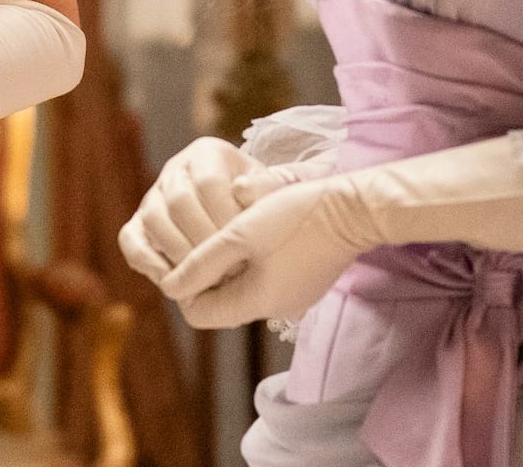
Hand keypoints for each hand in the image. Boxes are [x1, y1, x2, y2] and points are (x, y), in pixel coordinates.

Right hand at [121, 138, 266, 287]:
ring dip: (179, 253)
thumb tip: (241, 189)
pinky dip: (148, 262)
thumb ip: (267, 190)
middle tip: (228, 270)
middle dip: (204, 241)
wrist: (248, 219)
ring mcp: (154, 196)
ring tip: (206, 279)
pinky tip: (173, 282)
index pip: (208, 181)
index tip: (246, 246)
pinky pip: (130, 240)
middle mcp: (176, 170)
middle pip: (178, 201)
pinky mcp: (138, 223)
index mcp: (208, 153)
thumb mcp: (275, 192)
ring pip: (153, 219)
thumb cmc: (263, 206)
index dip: (224, 216)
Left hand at [155, 171, 377, 329]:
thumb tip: (168, 286)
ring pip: (240, 289)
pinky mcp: (302, 282)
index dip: (183, 285)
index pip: (198, 314)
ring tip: (226, 232)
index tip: (184, 252)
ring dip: (226, 266)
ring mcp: (291, 297)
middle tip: (201, 238)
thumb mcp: (240, 234)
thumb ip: (202, 263)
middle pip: (219, 303)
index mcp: (256, 303)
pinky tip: (252, 234)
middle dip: (204, 275)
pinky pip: (262, 281)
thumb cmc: (296, 216)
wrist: (354, 209)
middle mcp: (273, 309)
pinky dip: (249, 263)